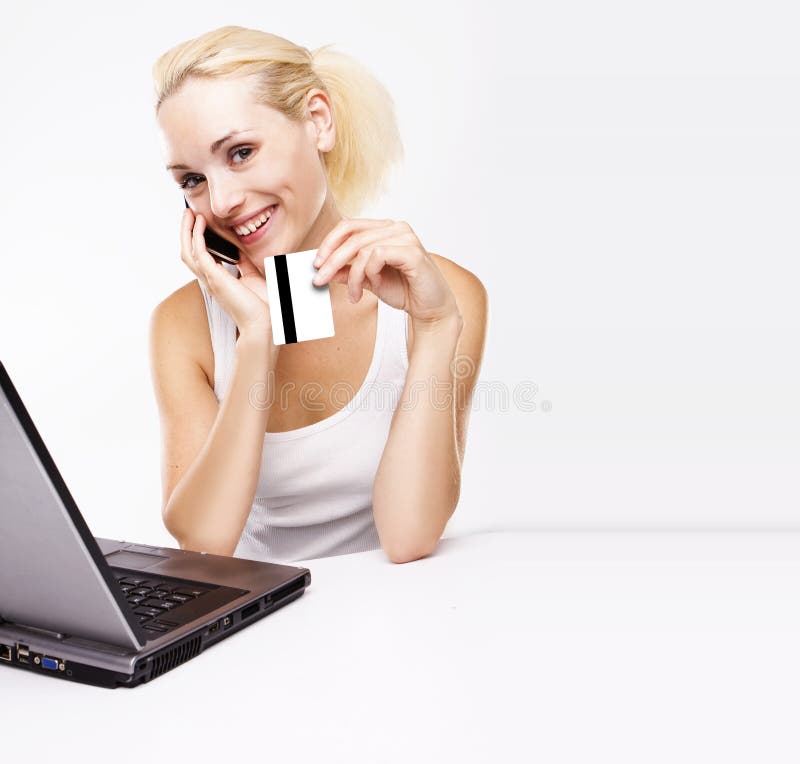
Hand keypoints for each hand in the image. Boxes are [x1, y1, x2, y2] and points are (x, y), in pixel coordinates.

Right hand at [180, 208, 272, 339]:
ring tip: (189, 213)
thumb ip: (245, 264)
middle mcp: (209, 281)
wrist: (263, 323)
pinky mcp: (215, 278)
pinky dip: (197, 236)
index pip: (199, 259)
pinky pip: (199, 252)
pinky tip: (200, 223)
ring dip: (186, 231)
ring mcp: (210, 280)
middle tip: (188, 214)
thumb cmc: (261, 306)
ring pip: (187, 252)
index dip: (195, 241)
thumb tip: (241, 251)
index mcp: (217, 282)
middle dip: (186, 232)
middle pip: (188, 253)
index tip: (199, 224)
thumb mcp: (252, 277)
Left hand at [311, 218, 460, 327]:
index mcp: (385, 229)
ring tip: (354, 294)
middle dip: (331, 261)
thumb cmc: (404, 290)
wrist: (430, 308)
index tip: (315, 264)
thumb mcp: (368, 280)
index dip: (329, 243)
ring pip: (363, 250)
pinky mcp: (413, 252)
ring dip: (353, 276)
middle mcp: (396, 227)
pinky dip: (370, 273)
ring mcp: (406, 237)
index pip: (349, 225)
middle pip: (352, 237)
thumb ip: (348, 271)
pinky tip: (376, 285)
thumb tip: (323, 268)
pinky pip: (378, 256)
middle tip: (319, 281)